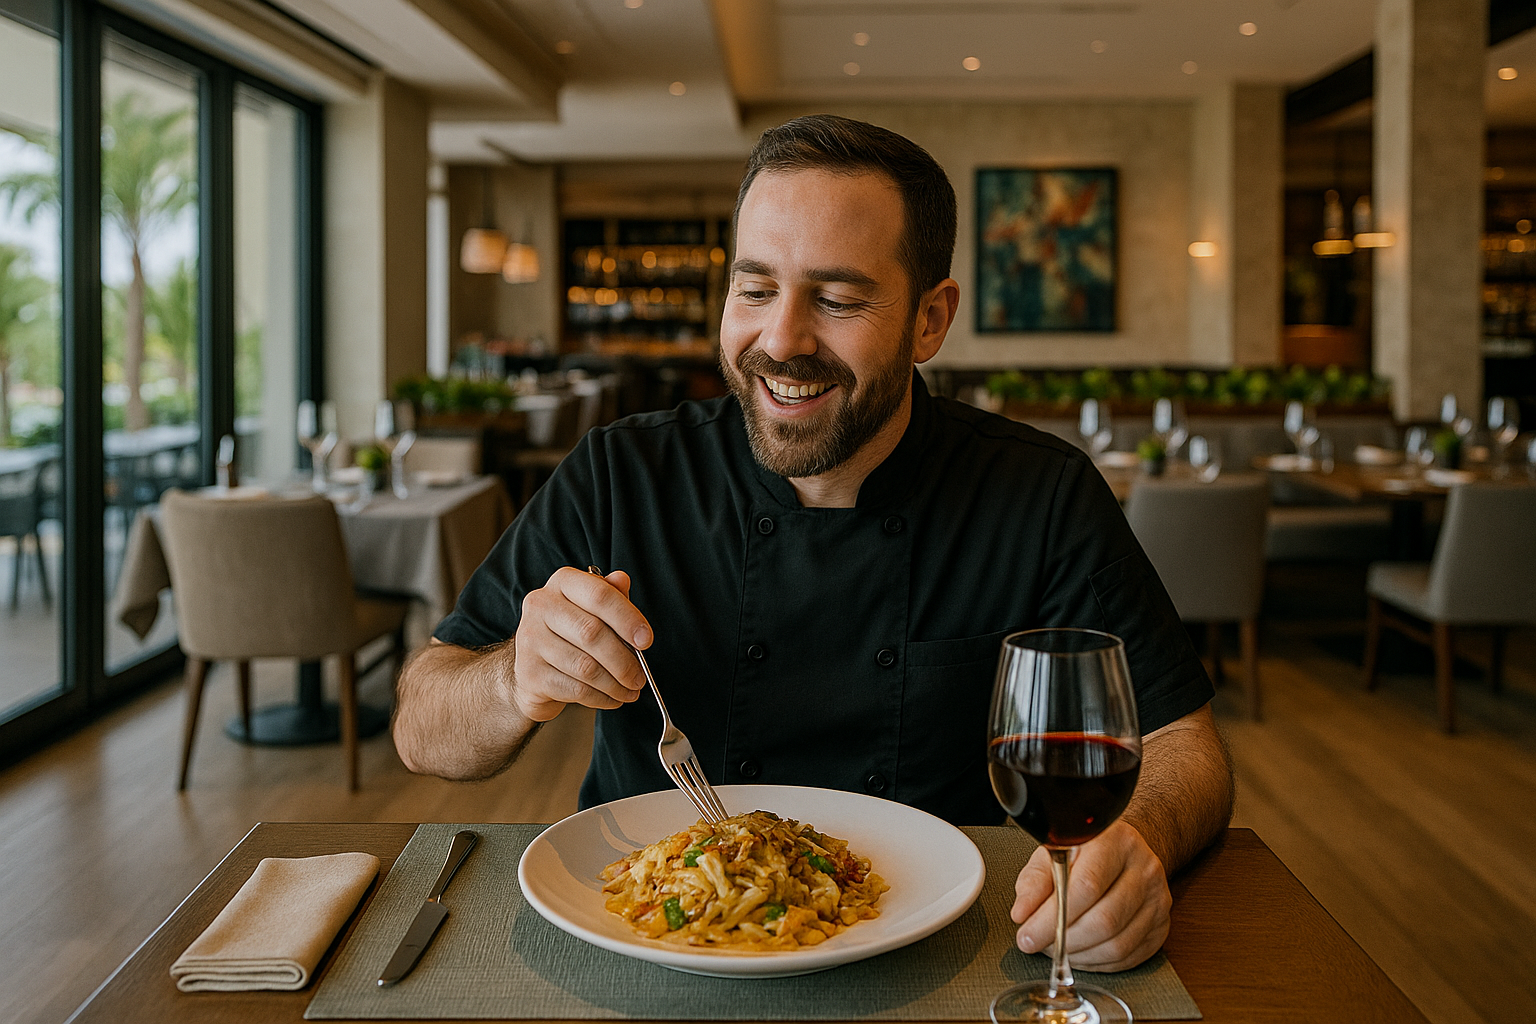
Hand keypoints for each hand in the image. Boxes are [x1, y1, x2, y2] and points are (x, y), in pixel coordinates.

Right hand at [510, 566, 652, 721]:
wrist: (534, 670)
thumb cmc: (572, 634)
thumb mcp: (594, 610)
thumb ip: (611, 596)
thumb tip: (622, 580)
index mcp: (562, 583)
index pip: (599, 594)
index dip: (627, 618)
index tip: (646, 640)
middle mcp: (541, 606)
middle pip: (592, 633)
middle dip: (624, 660)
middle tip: (640, 677)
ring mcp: (530, 639)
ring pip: (585, 667)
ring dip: (615, 684)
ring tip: (629, 690)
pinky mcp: (530, 673)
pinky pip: (576, 689)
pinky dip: (601, 698)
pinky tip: (612, 698)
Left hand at [1009, 820, 1171, 970]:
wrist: (1123, 850)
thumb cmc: (1085, 851)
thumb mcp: (1053, 853)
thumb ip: (1034, 882)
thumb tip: (1022, 914)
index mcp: (1114, 840)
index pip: (1086, 886)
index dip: (1052, 918)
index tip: (1027, 935)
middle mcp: (1143, 868)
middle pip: (1105, 920)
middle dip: (1064, 940)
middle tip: (1039, 944)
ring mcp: (1158, 898)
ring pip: (1118, 944)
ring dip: (1079, 955)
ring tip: (1057, 947)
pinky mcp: (1162, 925)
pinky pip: (1129, 956)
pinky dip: (1098, 962)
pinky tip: (1080, 952)